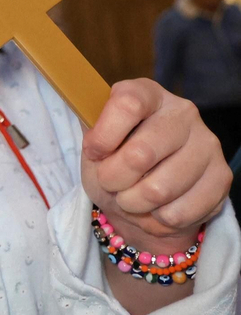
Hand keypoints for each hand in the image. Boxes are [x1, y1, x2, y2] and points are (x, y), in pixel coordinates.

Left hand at [81, 79, 229, 252]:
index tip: (94, 152)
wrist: (142, 197)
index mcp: (148, 94)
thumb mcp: (94, 143)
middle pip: (140, 155)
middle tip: (111, 183)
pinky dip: (155, 220)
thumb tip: (93, 134)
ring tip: (131, 198)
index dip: (103, 136)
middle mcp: (183, 112)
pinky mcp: (222, 177)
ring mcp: (207, 144)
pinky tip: (155, 208)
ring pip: (159, 190)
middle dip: (113, 180)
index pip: (128, 104)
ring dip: (133, 204)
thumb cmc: (114, 162)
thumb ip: (92, 134)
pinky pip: (178, 212)